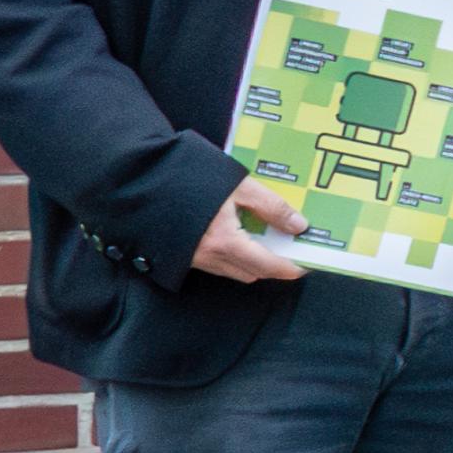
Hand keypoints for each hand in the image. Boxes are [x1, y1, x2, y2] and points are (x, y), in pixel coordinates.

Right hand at [189, 177, 310, 284]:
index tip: (307, 263)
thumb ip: (272, 207)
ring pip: (235, 271)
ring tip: (268, 241)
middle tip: (291, 248)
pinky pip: (218, 266)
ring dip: (255, 263)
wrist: (144, 180)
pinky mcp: (184, 256)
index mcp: (226, 242)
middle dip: (276, 266)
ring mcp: (194, 260)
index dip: (292, 268)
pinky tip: (240, 238)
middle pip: (254, 273)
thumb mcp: (239, 187)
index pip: (268, 266)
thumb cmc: (193, 179)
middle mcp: (210, 257)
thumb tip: (299, 226)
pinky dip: (235, 258)